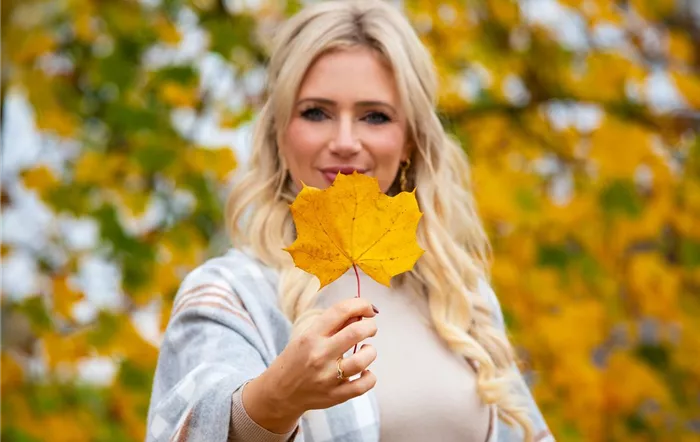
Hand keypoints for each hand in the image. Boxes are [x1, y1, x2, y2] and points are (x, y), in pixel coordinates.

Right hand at [242, 297, 378, 432]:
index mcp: (311, 336)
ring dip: (370, 351)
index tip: (368, 307)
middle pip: (356, 333)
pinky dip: (370, 377)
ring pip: (362, 360)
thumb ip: (333, 324)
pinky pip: (363, 386)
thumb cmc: (296, 359)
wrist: (280, 392)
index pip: (340, 311)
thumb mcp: (308, 336)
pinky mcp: (336, 396)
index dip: (360, 304)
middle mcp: (320, 355)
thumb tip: (360, 312)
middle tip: (370, 328)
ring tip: (366, 350)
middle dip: (370, 326)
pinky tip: (364, 371)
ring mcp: (328, 377)